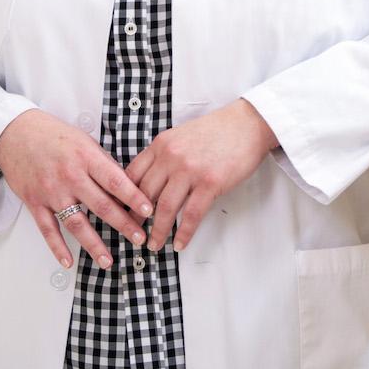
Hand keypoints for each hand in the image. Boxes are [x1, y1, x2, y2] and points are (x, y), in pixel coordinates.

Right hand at [0, 109, 153, 269]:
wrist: (16, 132)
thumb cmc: (53, 134)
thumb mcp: (84, 140)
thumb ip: (102, 163)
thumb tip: (125, 184)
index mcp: (86, 157)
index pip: (115, 181)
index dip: (134, 197)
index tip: (148, 211)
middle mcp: (70, 175)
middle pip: (101, 206)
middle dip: (123, 224)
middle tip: (139, 239)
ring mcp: (51, 191)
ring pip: (76, 223)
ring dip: (94, 244)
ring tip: (108, 260)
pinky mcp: (35, 202)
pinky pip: (48, 230)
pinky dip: (57, 248)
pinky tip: (68, 261)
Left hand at [125, 99, 277, 253]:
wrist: (247, 124)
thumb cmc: (216, 131)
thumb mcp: (181, 136)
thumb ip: (164, 155)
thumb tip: (151, 182)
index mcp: (162, 144)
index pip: (133, 174)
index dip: (124, 197)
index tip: (120, 211)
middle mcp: (171, 156)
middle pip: (144, 194)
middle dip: (136, 218)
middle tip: (133, 233)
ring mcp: (190, 170)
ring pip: (165, 208)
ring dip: (158, 231)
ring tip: (155, 244)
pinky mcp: (210, 182)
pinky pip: (192, 215)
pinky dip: (184, 233)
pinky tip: (180, 244)